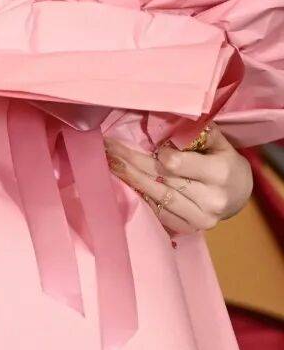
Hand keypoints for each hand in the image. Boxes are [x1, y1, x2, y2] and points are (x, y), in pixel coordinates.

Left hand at [104, 123, 252, 235]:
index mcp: (220, 174)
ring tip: (110, 164)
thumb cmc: (225, 162)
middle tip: (108, 149)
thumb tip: (170, 119)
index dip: (160, 154)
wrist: (239, 195)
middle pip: (163, 180)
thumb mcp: (220, 143)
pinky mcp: (191, 230)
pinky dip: (142, 198)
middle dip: (132, 163)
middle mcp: (211, 199)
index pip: (177, 164)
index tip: (151, 145)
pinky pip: (160, 214)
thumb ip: (199, 132)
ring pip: (158, 198)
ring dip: (131, 180)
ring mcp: (201, 219)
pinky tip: (125, 184)